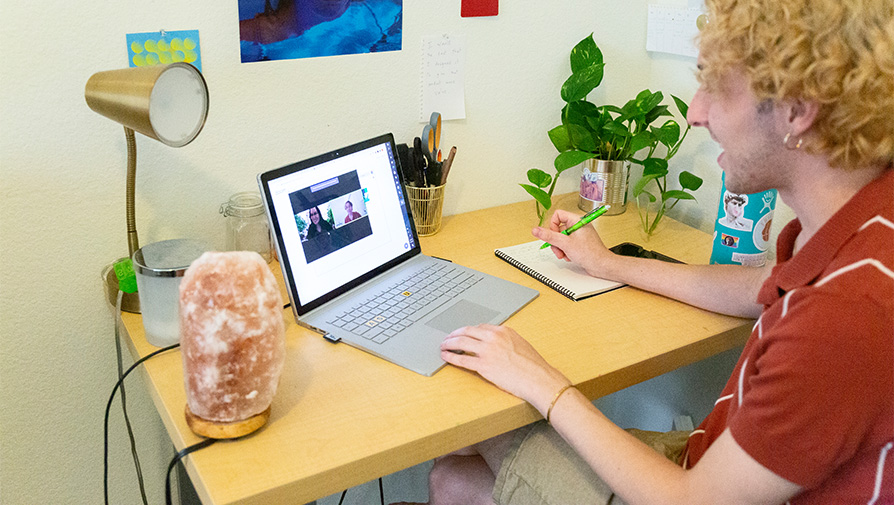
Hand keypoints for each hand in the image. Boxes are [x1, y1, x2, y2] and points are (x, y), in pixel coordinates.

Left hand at [441, 324, 569, 415]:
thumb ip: (506, 341)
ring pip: (461, 342)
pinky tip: (445, 357)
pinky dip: (450, 356)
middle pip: (467, 331)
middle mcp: (494, 338)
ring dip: (449, 343)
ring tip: (443, 346)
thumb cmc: (533, 366)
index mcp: (504, 331)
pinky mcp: (483, 365)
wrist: (538, 378)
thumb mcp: (521, 344)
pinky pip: (461, 359)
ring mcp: (488, 351)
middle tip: (448, 337)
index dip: (468, 331)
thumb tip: (497, 345)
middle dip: (455, 334)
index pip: (480, 327)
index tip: (463, 334)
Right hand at [532, 209, 613, 277]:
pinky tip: (570, 256)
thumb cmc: (590, 253)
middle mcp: (578, 226)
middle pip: (558, 229)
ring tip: (565, 255)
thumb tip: (536, 230)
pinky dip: (566, 251)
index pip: (558, 215)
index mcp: (576, 220)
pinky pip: (566, 244)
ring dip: (560, 248)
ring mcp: (579, 235)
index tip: (554, 235)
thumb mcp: (565, 244)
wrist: (601, 265)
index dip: (552, 225)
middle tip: (559, 249)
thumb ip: (549, 236)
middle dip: (556, 241)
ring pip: (561, 238)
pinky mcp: (579, 243)